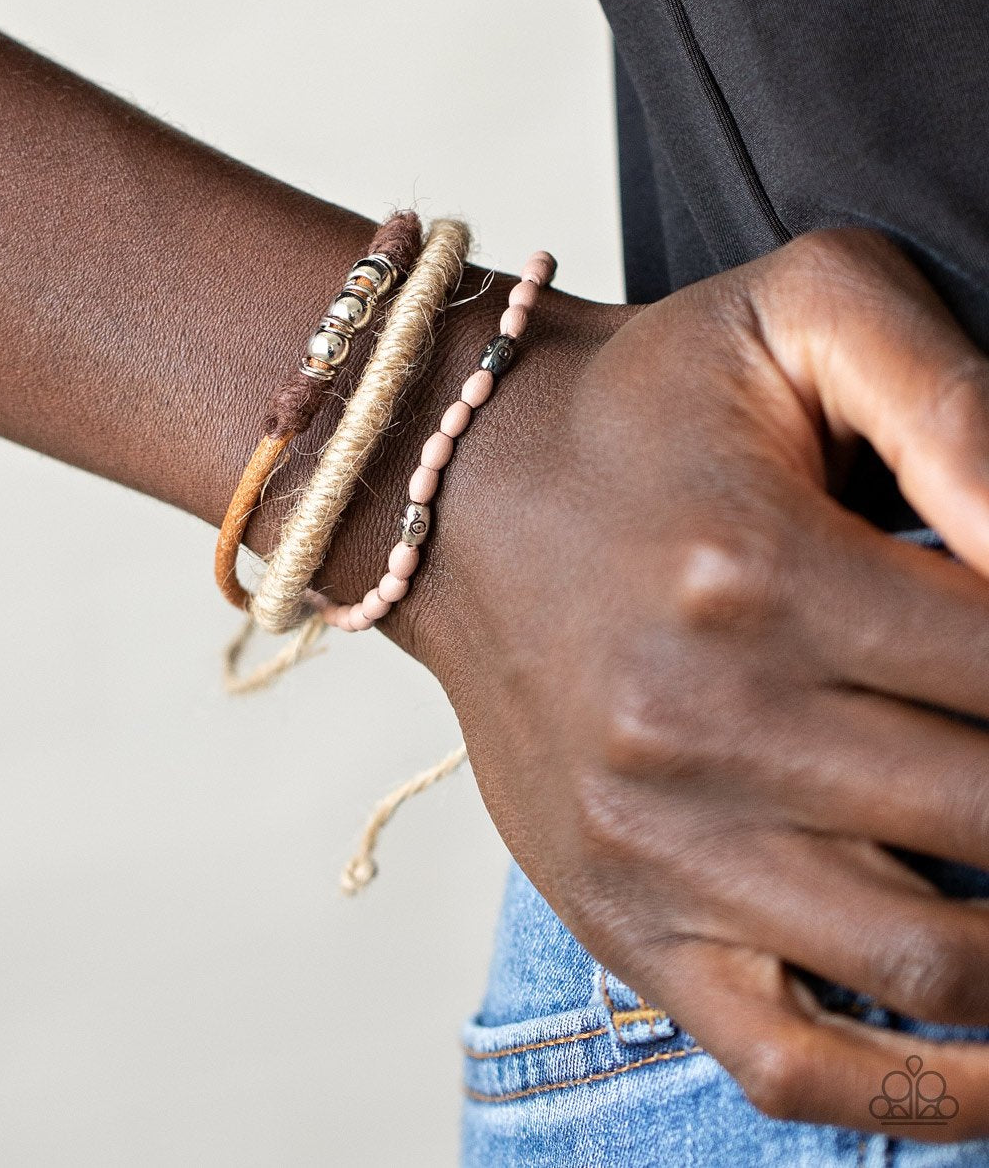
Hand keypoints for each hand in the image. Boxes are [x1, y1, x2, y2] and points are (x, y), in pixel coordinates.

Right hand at [339, 227, 988, 1137]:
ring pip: (933, 962)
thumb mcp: (804, 310)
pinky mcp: (626, 916)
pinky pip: (798, 1063)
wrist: (461, 493)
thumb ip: (959, 403)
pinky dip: (935, 1095)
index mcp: (763, 570)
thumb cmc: (646, 406)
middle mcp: (706, 723)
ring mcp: (661, 843)